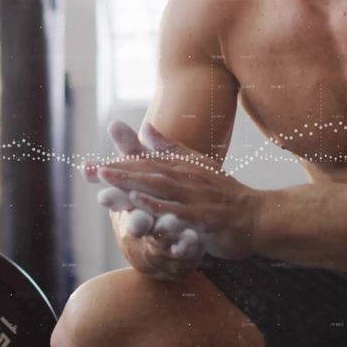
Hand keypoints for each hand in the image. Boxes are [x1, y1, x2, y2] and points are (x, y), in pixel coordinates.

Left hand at [97, 122, 261, 260]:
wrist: (259, 217)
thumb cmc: (225, 194)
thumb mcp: (197, 166)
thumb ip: (169, 148)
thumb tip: (144, 128)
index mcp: (182, 168)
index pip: (144, 164)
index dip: (116, 164)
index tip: (89, 167)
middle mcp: (186, 179)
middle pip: (146, 173)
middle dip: (115, 171)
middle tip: (87, 171)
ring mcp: (195, 198)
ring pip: (158, 188)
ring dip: (131, 184)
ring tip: (105, 181)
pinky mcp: (204, 218)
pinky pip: (178, 211)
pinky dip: (158, 205)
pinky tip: (139, 204)